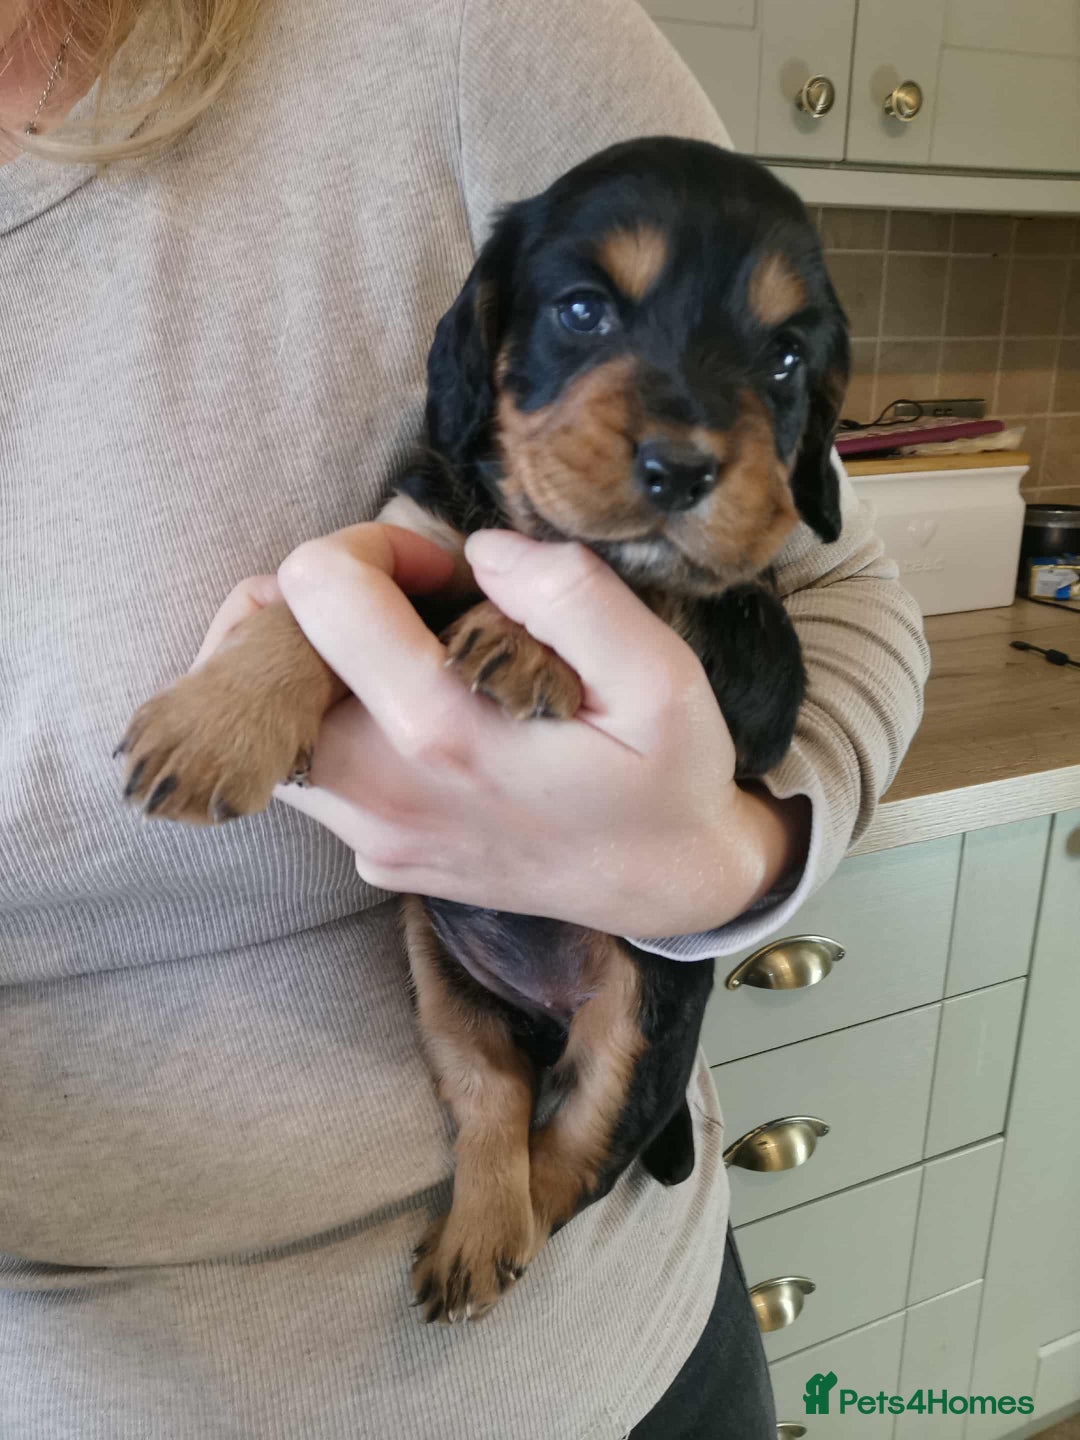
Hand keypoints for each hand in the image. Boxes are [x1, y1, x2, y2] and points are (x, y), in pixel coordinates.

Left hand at [199, 528, 807, 936]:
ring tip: (408, 656)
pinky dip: (335, 723)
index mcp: (440, 732)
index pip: (316, 588)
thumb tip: (480, 553)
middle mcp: (379, 791)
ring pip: (270, 719)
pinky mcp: (374, 857)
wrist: (666, 887)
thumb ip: (570, 595)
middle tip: (413, 608)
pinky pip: (310, 770)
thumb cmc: (666, 777)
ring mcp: (369, 834)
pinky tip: (415, 719)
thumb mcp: (660, 676)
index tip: (441, 572)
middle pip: (254, 653)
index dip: (374, 546)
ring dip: (320, 663)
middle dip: (326, 602)